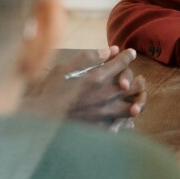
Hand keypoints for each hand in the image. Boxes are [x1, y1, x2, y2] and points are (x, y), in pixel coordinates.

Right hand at [26, 46, 147, 126]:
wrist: (40, 120)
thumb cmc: (49, 91)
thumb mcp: (65, 67)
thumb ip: (88, 57)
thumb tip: (109, 50)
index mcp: (97, 78)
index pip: (121, 63)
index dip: (128, 56)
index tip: (130, 53)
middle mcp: (105, 96)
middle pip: (134, 86)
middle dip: (138, 79)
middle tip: (139, 78)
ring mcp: (104, 114)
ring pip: (132, 108)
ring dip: (137, 101)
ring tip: (137, 98)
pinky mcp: (100, 128)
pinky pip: (122, 125)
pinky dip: (127, 121)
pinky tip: (126, 119)